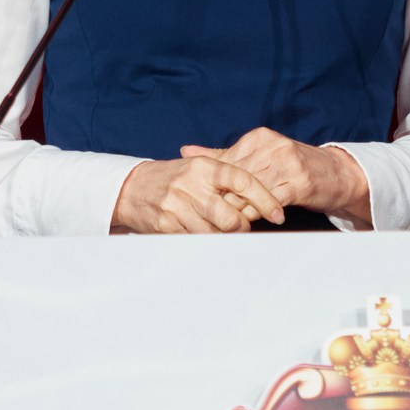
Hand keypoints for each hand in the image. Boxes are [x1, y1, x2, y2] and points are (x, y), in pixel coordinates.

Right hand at [110, 155, 286, 234]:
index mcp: (203, 167)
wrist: (132, 188)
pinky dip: (204, 242)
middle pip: (232, 218)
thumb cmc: (174, 178)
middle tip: (242, 226)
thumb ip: (228, 177)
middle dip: (242, 227)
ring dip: (224, 238)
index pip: (243, 181)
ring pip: (216, 235)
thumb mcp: (198, 168)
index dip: (265, 199)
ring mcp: (177, 207)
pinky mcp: (166, 226)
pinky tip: (202, 234)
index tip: (278, 214)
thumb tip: (267, 189)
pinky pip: (196, 242)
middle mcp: (191, 185)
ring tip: (221, 231)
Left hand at [179, 128, 372, 228]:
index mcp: (259, 138)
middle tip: (200, 218)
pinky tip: (247, 225)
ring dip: (235, 210)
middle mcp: (271, 146)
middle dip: (219, 199)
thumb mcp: (260, 157)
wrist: (339, 174)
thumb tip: (185, 151)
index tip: (195, 201)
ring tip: (219, 226)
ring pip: (249, 190)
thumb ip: (223, 155)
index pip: (225, 163)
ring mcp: (286, 163)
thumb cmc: (294, 168)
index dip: (211, 185)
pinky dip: (255, 214)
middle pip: (235, 177)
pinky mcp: (298, 182)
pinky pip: (268, 201)